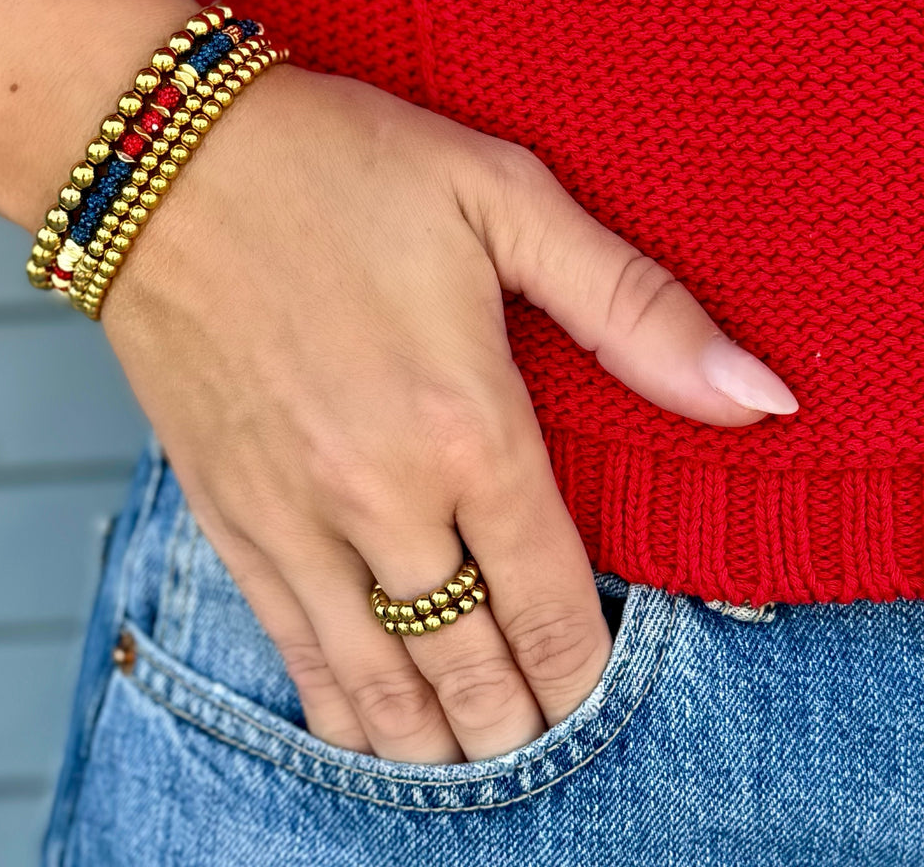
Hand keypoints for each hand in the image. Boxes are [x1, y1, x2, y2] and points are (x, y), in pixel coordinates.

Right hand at [101, 63, 796, 763]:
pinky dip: (339, 708)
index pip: (552, 600)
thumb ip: (633, 308)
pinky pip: (292, 648)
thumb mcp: (503, 197)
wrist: (161, 160)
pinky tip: (367, 736)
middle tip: (553, 744)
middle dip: (524, 721)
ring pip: (382, 682)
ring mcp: (293, 516)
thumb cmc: (336, 162)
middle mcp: (382, 498)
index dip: (589, 668)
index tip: (605, 694)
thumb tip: (761, 398)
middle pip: (472, 664)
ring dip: (440, 738)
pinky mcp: (226, 512)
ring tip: (480, 763)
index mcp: (467, 426)